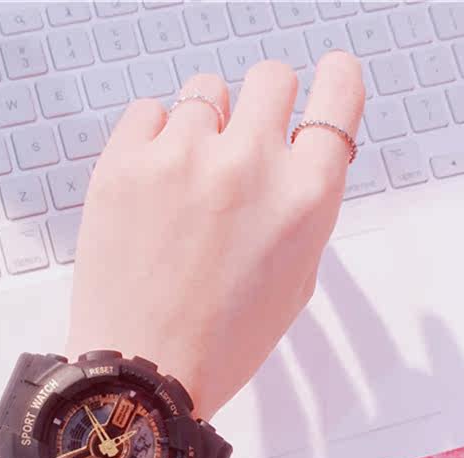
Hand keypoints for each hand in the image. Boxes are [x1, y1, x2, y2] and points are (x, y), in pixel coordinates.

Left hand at [0, 54, 364, 457]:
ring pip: (204, 92)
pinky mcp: (124, 164)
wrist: (141, 374)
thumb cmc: (219, 342)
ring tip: (186, 181)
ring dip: (203, 126)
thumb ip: (303, 208)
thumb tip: (296, 154)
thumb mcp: (294, 281)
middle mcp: (250, 165)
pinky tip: (151, 182)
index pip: (339, 97)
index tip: (325, 78)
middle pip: (269, 78)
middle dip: (261, 106)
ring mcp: (182, 159)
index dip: (334, 81)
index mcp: (305, 199)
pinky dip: (153, 137)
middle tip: (240, 142)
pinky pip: (147, 111)